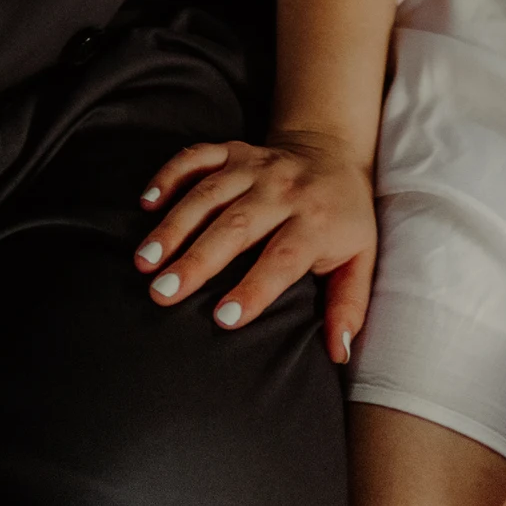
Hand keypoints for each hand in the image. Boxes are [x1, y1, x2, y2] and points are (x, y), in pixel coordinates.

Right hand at [132, 131, 375, 363]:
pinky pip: (199, 156)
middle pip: (237, 226)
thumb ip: (348, 306)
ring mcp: (255, 167)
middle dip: (197, 260)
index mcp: (316, 223)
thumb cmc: (343, 218)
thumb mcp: (359, 260)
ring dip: (175, 225)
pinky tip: (146, 202)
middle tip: (162, 294)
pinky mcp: (234, 151)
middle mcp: (283, 191)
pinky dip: (171, 174)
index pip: (283, 258)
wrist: (334, 152)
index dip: (255, 288)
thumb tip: (338, 354)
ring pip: (210, 194)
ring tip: (145, 260)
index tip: (223, 319)